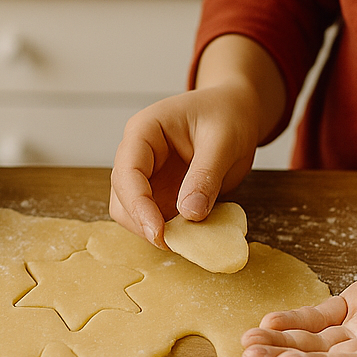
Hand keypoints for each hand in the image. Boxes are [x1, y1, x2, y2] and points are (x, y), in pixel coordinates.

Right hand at [110, 34, 286, 245]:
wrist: (235, 112)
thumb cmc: (227, 115)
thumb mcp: (223, 140)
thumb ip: (206, 175)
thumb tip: (190, 213)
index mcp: (144, 131)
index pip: (128, 171)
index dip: (138, 205)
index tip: (158, 232)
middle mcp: (137, 154)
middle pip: (122, 196)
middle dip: (142, 222)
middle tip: (173, 244)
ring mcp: (145, 175)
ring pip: (130, 212)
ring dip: (151, 230)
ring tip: (184, 239)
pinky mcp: (158, 193)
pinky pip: (152, 218)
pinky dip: (166, 231)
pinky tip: (188, 236)